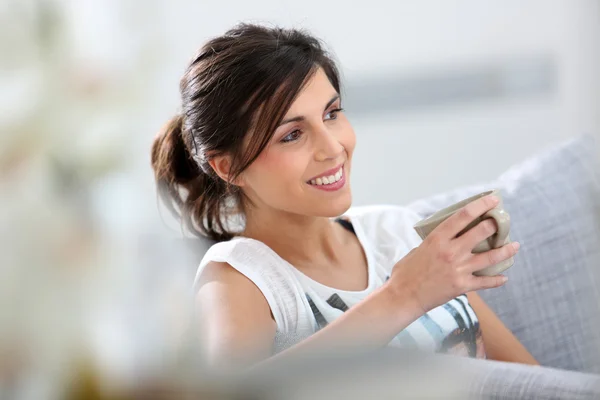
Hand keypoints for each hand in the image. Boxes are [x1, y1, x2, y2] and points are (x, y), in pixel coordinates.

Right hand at [388, 195, 519, 314]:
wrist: (404, 296)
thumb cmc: (406, 272)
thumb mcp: (419, 248)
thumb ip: (435, 242)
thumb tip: (448, 237)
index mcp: (437, 238)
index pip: (464, 215)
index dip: (481, 205)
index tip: (493, 200)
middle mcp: (451, 251)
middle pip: (482, 232)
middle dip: (495, 225)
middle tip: (501, 223)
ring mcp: (458, 269)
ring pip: (491, 257)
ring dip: (506, 250)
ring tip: (515, 246)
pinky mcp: (462, 285)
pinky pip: (486, 282)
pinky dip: (497, 280)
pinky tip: (504, 277)